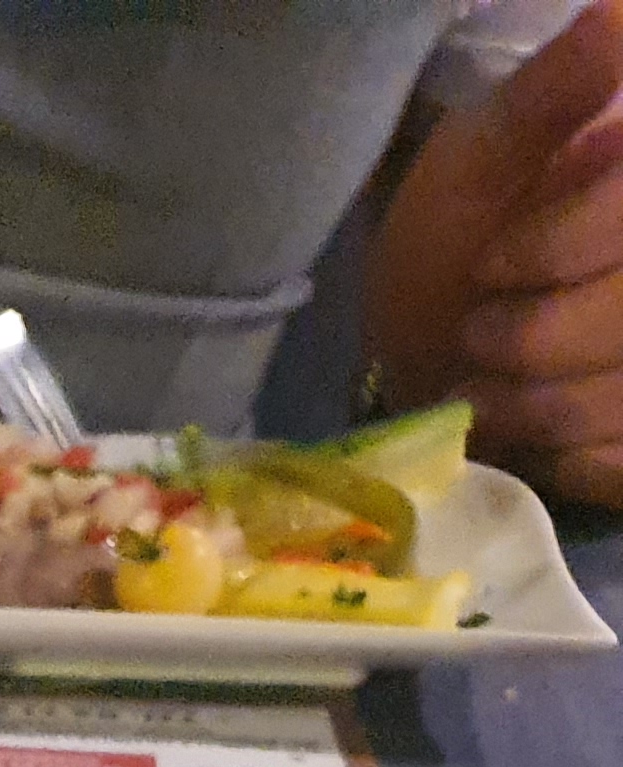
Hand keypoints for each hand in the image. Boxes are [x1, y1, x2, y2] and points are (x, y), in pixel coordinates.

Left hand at [367, 0, 622, 506]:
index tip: (493, 262)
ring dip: (542, 405)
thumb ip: (553, 95)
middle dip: (541, 337)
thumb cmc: (455, 242)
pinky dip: (572, 458)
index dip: (564, 247)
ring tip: (492, 385)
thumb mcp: (482, 157)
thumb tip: (617, 14)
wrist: (428, 351)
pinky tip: (536, 433)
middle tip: (480, 333)